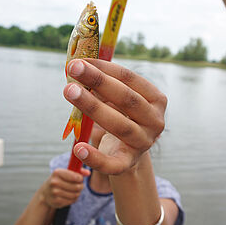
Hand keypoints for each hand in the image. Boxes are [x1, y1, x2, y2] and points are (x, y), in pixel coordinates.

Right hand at [41, 167, 89, 208]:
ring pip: (75, 194)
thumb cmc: (59, 179)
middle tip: (79, 185)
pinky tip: (70, 195)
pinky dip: (74, 198)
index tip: (79, 179)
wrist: (46, 192)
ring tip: (75, 190)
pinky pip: (72, 200)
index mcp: (57, 172)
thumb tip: (88, 173)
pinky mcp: (56, 201)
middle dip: (80, 186)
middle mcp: (54, 182)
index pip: (76, 177)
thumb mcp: (66, 172)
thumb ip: (78, 171)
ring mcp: (54, 193)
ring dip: (78, 193)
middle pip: (77, 187)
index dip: (80, 178)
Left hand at [63, 59, 166, 174]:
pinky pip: (113, 164)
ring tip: (69, 91)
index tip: (80, 60)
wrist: (128, 150)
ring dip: (92, 106)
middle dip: (98, 81)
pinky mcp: (129, 162)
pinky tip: (78, 148)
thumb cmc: (121, 115)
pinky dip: (95, 157)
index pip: (130, 78)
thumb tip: (77, 66)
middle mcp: (156, 121)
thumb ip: (103, 84)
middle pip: (127, 98)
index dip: (105, 68)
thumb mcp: (118, 99)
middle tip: (74, 68)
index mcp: (156, 99)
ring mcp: (144, 143)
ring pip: (120, 126)